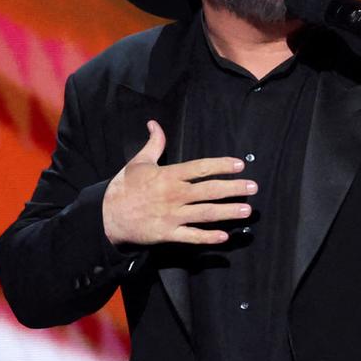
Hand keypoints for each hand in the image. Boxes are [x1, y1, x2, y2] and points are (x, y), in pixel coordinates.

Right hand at [102, 121, 256, 245]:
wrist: (107, 215)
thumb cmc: (124, 187)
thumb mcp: (138, 162)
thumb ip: (154, 144)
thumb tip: (154, 123)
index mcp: (168, 175)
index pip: (200, 168)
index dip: (221, 165)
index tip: (240, 164)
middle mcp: (174, 195)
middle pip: (209, 190)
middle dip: (233, 188)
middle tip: (253, 187)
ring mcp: (172, 215)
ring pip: (205, 213)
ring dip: (228, 212)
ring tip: (246, 210)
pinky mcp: (167, 234)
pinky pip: (191, 236)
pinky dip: (208, 237)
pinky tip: (224, 237)